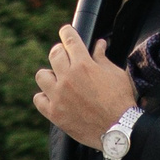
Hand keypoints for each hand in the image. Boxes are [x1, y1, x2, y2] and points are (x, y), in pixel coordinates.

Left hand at [32, 23, 137, 147]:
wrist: (118, 128)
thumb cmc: (120, 99)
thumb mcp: (115, 74)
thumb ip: (102, 58)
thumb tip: (99, 44)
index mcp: (83, 65)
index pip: (70, 41)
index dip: (67, 33)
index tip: (65, 31)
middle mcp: (67, 78)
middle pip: (54, 55)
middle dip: (59, 51)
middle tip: (63, 54)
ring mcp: (58, 96)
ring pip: (41, 75)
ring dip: (49, 74)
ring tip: (58, 77)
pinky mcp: (53, 113)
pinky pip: (38, 98)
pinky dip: (44, 95)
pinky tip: (51, 95)